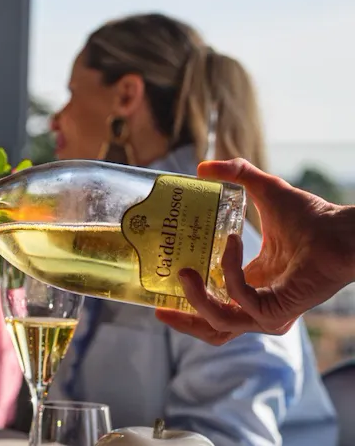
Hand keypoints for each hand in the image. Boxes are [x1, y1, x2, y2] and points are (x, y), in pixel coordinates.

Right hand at [156, 158, 354, 344]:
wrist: (341, 230)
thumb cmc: (312, 216)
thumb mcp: (264, 190)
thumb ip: (236, 174)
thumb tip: (202, 165)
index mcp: (253, 285)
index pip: (215, 306)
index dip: (188, 302)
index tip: (165, 284)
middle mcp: (258, 306)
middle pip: (214, 330)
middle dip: (184, 323)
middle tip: (159, 312)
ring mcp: (267, 313)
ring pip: (220, 324)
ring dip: (198, 299)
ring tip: (185, 272)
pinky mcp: (276, 311)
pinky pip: (240, 297)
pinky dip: (229, 270)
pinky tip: (232, 243)